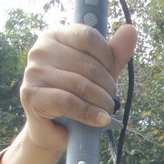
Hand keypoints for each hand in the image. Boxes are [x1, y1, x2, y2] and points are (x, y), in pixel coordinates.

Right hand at [20, 23, 137, 155]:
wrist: (52, 132)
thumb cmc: (74, 100)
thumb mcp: (96, 76)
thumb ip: (113, 55)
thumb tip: (131, 31)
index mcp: (55, 36)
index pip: (88, 37)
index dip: (107, 58)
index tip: (110, 75)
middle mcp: (41, 50)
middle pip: (87, 64)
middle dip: (107, 87)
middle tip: (110, 101)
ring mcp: (34, 72)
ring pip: (80, 85)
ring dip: (101, 102)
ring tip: (107, 112)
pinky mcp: (32, 96)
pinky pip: (68, 102)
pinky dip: (89, 113)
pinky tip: (100, 120)